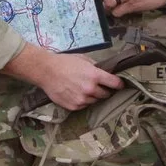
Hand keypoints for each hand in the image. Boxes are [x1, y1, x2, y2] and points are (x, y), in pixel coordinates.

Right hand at [7, 44, 124, 110]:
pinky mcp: (73, 106)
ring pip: (94, 101)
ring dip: (92, 97)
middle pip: (105, 94)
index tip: (120, 85)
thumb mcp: (84, 59)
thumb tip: (106, 72)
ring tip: (84, 89)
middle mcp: (90, 89)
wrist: (45, 71)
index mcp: (95, 76)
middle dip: (104, 91)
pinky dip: (82, 101)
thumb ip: (96, 67)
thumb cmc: (65, 62)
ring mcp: (81, 99)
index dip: (119, 84)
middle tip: (99, 87)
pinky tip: (75, 94)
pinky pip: (83, 106)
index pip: (115, 83)